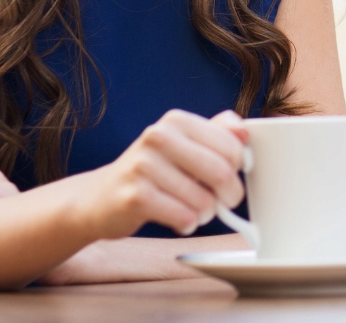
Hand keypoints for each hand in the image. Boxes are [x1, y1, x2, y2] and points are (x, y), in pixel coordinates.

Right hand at [77, 109, 248, 240]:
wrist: (100, 198)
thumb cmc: (154, 170)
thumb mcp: (183, 143)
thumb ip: (217, 132)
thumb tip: (245, 132)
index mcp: (176, 120)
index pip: (231, 143)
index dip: (240, 166)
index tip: (234, 176)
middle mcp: (158, 137)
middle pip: (221, 171)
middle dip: (230, 193)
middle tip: (226, 202)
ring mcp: (143, 166)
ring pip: (204, 199)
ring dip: (207, 213)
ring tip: (198, 212)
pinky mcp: (134, 197)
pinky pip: (183, 216)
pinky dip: (189, 224)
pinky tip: (182, 221)